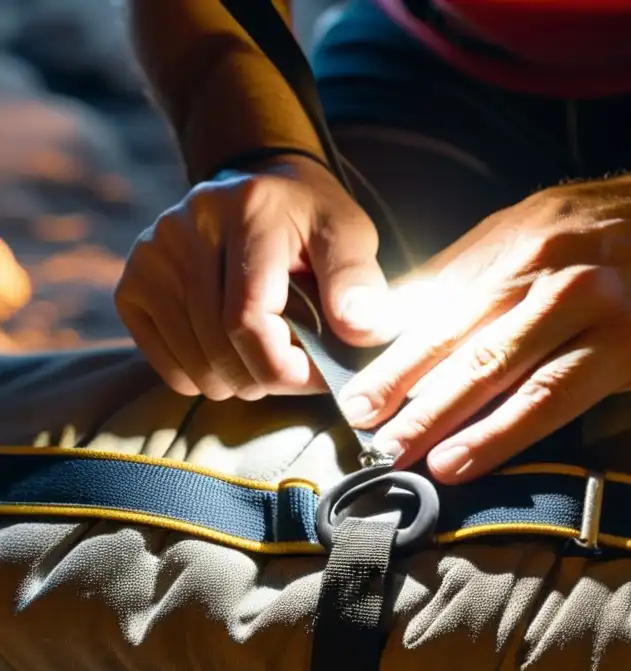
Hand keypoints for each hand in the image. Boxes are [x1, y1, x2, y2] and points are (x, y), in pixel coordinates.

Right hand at [115, 154, 386, 400]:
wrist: (262, 191)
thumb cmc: (311, 221)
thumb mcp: (349, 235)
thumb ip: (358, 281)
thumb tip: (361, 332)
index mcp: (247, 211)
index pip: (249, 318)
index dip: (285, 367)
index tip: (317, 377)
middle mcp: (187, 226)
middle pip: (218, 343)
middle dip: (266, 378)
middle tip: (296, 377)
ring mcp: (152, 254)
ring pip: (191, 358)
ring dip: (237, 382)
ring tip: (268, 365)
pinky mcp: (133, 280)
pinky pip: (162, 359)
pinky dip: (200, 377)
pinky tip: (231, 360)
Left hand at [339, 174, 630, 482]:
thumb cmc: (613, 230)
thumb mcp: (537, 226)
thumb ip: (471, 272)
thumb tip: (400, 318)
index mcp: (518, 240)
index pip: (442, 303)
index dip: (394, 353)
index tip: (355, 394)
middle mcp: (550, 268)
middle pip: (465, 337)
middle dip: (408, 391)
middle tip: (365, 432)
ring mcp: (593, 307)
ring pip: (506, 370)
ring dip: (449, 418)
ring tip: (407, 455)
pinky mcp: (630, 347)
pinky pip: (557, 396)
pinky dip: (507, 432)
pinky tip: (470, 457)